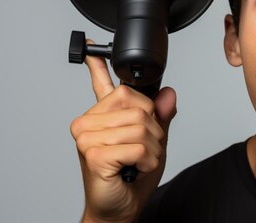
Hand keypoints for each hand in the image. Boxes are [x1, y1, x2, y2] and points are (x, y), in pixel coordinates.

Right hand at [70, 50, 176, 222]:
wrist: (119, 208)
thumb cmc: (132, 176)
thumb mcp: (153, 142)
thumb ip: (159, 117)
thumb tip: (167, 93)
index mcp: (100, 116)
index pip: (104, 85)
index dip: (100, 67)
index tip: (94, 48)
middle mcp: (88, 122)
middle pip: (139, 107)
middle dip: (154, 132)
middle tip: (142, 152)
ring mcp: (87, 137)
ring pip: (141, 127)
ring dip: (152, 149)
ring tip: (138, 162)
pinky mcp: (93, 154)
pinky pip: (138, 146)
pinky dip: (147, 161)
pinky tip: (134, 169)